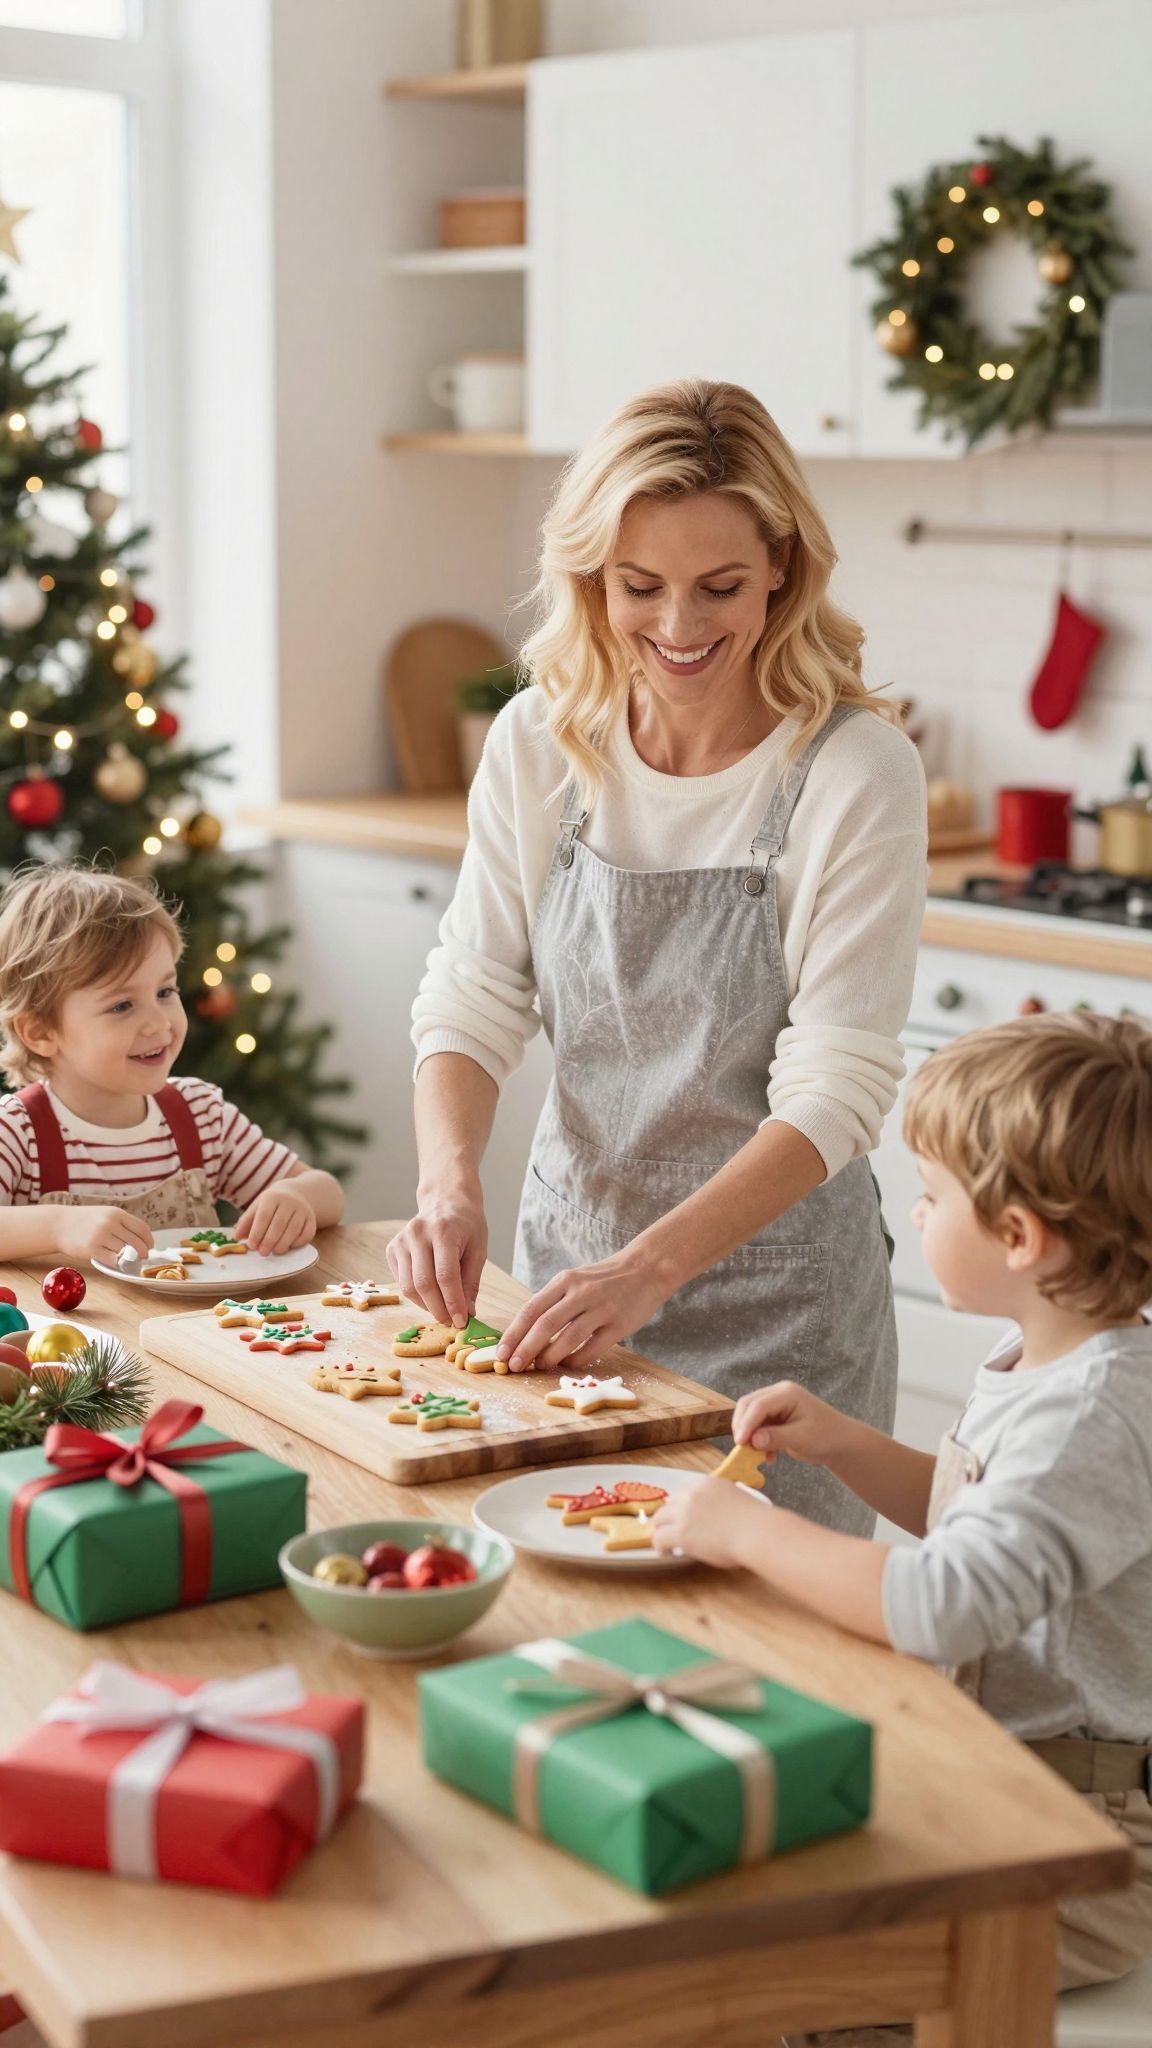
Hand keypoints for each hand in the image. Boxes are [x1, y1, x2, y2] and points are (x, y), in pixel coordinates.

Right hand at [56, 1205, 153, 1267]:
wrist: (58, 1225)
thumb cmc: (84, 1221)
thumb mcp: (105, 1214)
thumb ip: (122, 1224)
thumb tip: (141, 1240)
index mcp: (116, 1213)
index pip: (141, 1228)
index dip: (149, 1240)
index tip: (150, 1246)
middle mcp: (110, 1223)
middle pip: (136, 1242)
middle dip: (141, 1252)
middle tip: (140, 1257)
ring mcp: (100, 1236)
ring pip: (124, 1252)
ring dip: (127, 1259)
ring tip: (125, 1260)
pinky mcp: (91, 1249)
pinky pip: (111, 1260)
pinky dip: (115, 1263)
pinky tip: (113, 1262)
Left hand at [234, 1183, 317, 1255]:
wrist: (296, 1193)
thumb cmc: (271, 1205)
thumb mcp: (257, 1207)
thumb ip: (246, 1221)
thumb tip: (236, 1237)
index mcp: (272, 1197)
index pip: (264, 1216)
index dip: (257, 1232)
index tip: (251, 1246)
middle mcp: (289, 1201)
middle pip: (279, 1224)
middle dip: (269, 1240)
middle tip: (262, 1252)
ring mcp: (302, 1210)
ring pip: (294, 1229)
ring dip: (283, 1243)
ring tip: (275, 1251)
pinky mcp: (312, 1218)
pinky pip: (307, 1233)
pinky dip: (298, 1242)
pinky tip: (289, 1247)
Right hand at [387, 1195, 487, 1329]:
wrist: (445, 1199)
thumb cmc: (466, 1224)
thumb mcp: (478, 1249)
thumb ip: (471, 1282)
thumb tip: (468, 1314)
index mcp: (443, 1231)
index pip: (446, 1276)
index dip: (453, 1303)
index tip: (462, 1321)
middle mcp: (418, 1233)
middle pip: (424, 1283)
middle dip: (439, 1309)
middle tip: (452, 1321)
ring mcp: (401, 1240)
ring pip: (408, 1287)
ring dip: (426, 1306)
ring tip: (443, 1310)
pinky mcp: (392, 1248)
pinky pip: (401, 1281)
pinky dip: (416, 1295)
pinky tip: (431, 1295)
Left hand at [496, 1251, 667, 1371]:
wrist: (647, 1269)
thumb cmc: (605, 1279)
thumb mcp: (576, 1280)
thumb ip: (554, 1303)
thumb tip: (526, 1336)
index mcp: (565, 1280)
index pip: (531, 1309)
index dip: (513, 1334)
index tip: (501, 1353)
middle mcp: (581, 1292)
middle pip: (545, 1325)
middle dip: (525, 1349)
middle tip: (512, 1367)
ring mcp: (601, 1308)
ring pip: (567, 1338)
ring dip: (549, 1357)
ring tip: (539, 1366)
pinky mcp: (619, 1324)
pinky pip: (592, 1348)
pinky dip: (576, 1360)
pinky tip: (568, 1364)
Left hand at [651, 1478, 765, 1568]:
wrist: (757, 1532)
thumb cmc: (755, 1522)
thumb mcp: (735, 1499)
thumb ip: (718, 1502)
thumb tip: (713, 1517)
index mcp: (706, 1483)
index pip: (683, 1492)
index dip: (680, 1506)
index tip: (681, 1516)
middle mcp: (691, 1494)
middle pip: (668, 1504)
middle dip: (669, 1517)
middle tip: (671, 1529)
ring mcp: (684, 1513)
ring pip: (659, 1520)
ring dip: (661, 1530)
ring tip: (665, 1542)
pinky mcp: (681, 1533)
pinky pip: (659, 1538)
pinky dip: (660, 1546)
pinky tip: (665, 1552)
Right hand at [731, 1379, 848, 1469]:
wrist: (840, 1442)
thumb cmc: (827, 1436)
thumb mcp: (802, 1438)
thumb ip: (777, 1437)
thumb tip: (753, 1440)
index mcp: (787, 1393)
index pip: (759, 1405)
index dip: (747, 1423)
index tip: (740, 1442)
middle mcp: (778, 1394)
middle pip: (749, 1405)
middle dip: (743, 1426)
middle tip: (741, 1448)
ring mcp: (775, 1404)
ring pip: (750, 1416)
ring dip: (749, 1435)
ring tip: (756, 1454)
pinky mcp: (774, 1416)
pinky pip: (757, 1426)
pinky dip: (757, 1440)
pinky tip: (768, 1456)